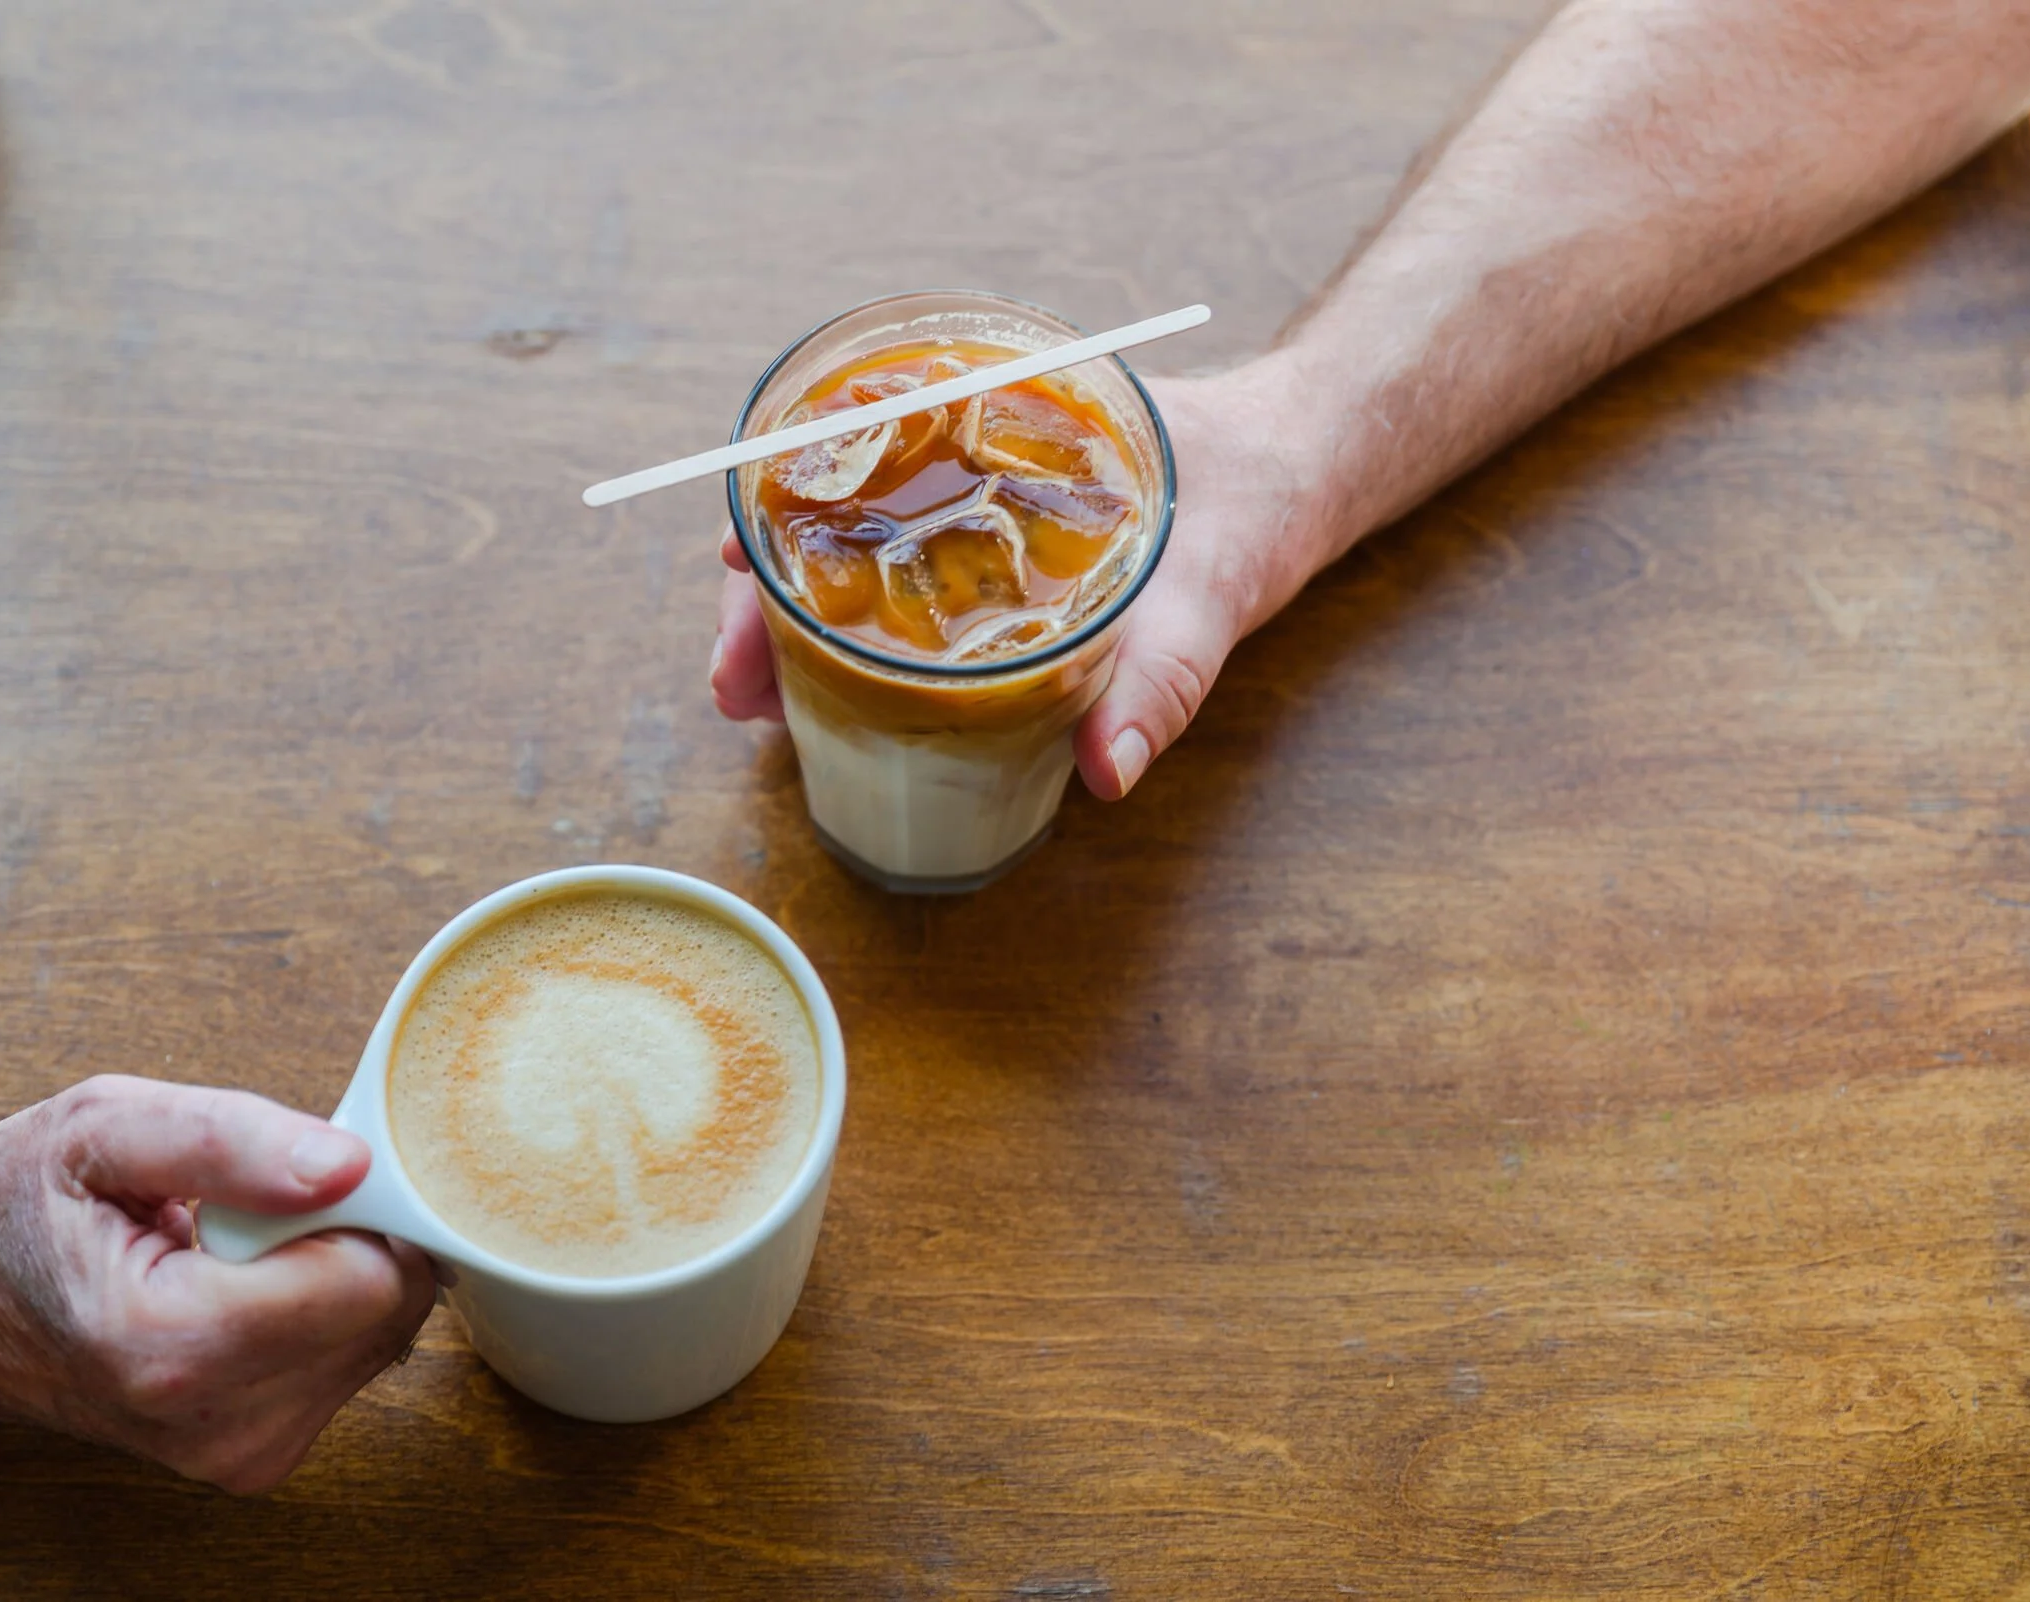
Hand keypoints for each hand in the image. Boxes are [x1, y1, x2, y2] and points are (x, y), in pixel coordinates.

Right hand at [0, 1075, 437, 1492]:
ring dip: (333, 1275)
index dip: (357, 1207)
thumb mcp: (99, 1127)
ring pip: (379, 1338)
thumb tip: (349, 1165)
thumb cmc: (13, 1211)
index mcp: (169, 1344)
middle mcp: (213, 1423)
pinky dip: (319, 1314)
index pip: (367, 1283)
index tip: (296, 1174)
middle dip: (347, 1238)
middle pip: (385, 1313)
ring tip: (234, 1247)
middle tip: (256, 1207)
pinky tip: (242, 1289)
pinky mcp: (255, 1457)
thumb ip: (229, 1138)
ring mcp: (237, 1455)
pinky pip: (351, 1363)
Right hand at [706, 362, 1325, 795]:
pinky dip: (851, 633)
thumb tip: (1107, 771)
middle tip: (735, 685)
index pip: (856, 439)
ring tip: (754, 703)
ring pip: (849, 555)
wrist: (1299, 473)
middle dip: (765, 593)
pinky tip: (820, 690)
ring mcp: (971, 507)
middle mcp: (968, 453)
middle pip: (829, 512)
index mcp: (1003, 415)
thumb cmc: (1255, 498)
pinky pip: (897, 586)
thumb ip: (1164, 676)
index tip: (730, 552)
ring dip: (793, 622)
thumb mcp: (1215, 587)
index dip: (781, 497)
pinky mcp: (990, 557)